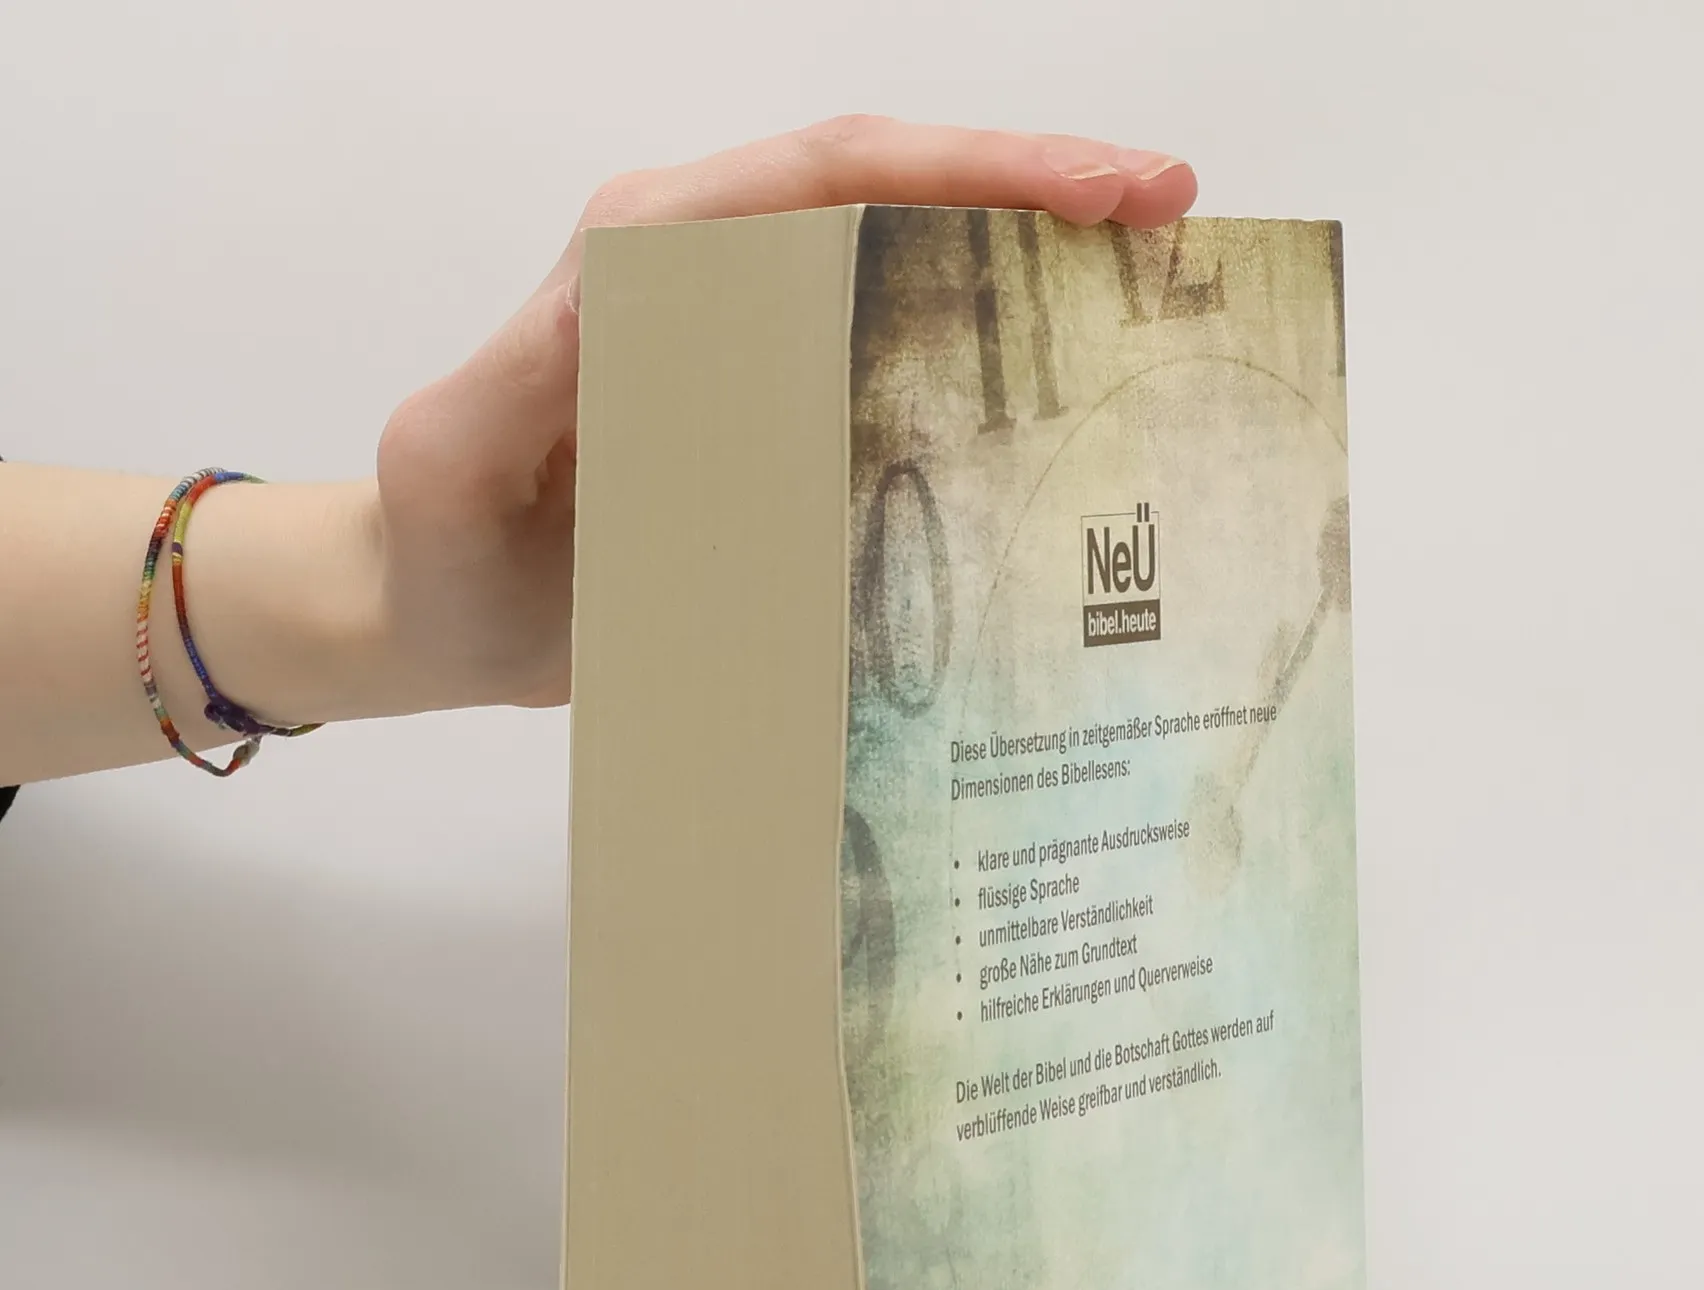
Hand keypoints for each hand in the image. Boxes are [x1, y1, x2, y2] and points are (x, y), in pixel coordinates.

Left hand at [371, 117, 1198, 715]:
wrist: (435, 609)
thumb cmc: (437, 540)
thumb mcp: (451, 458)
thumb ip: (511, 384)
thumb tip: (615, 302)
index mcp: (648, 254)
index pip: (830, 177)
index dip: (972, 172)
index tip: (1098, 195)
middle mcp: (714, 274)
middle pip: (899, 194)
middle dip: (1042, 189)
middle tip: (1174, 216)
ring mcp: (753, 339)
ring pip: (912, 266)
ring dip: (1034, 265)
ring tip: (1158, 290)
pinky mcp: (773, 409)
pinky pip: (894, 363)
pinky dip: (986, 363)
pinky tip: (1067, 395)